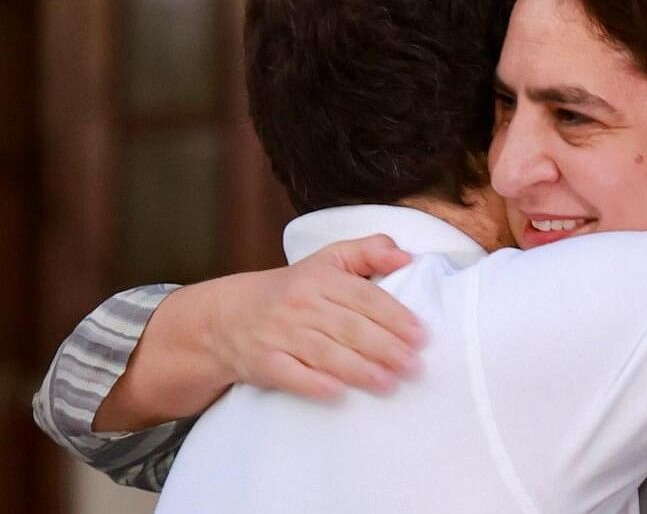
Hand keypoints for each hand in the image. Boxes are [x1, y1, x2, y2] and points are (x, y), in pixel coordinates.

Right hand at [209, 234, 423, 398]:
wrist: (226, 318)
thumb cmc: (292, 290)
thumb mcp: (327, 261)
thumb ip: (368, 252)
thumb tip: (406, 257)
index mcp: (321, 278)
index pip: (364, 296)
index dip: (394, 316)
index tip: (420, 335)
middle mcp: (301, 304)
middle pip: (349, 327)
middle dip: (385, 347)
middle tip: (413, 365)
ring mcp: (280, 334)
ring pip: (325, 352)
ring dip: (359, 369)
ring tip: (389, 382)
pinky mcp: (264, 362)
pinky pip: (290, 374)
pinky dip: (313, 383)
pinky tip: (338, 392)